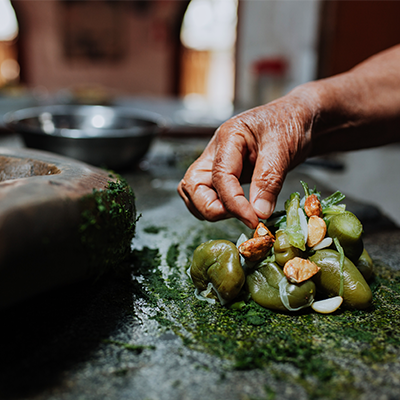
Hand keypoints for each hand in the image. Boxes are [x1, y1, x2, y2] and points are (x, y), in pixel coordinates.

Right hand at [178, 89, 316, 227]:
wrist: (299, 119)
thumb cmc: (291, 123)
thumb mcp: (283, 147)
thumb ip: (269, 179)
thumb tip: (259, 212)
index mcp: (228, 137)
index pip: (220, 176)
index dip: (234, 203)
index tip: (253, 219)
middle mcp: (216, 151)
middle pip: (193, 185)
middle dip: (211, 207)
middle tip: (243, 217)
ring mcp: (218, 163)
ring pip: (195, 193)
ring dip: (211, 210)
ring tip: (242, 213)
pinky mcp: (226, 175)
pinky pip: (209, 195)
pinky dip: (218, 208)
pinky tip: (240, 210)